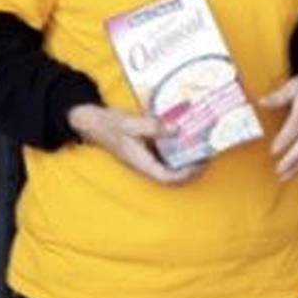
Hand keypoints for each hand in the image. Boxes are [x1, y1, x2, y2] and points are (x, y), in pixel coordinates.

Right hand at [66, 103, 200, 185]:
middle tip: (208, 153)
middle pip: (173, 174)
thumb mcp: (129, 122)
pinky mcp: (146, 150)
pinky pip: (165, 155)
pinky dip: (177, 149)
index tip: (201, 162)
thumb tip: (176, 129)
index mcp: (141, 162)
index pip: (167, 177)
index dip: (186, 173)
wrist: (90, 121)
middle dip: (192, 167)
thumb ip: (152, 126)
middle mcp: (145, 164)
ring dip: (187, 158)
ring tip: (202, 146)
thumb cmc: (108, 124)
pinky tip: (186, 136)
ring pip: (171, 165)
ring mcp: (146, 158)